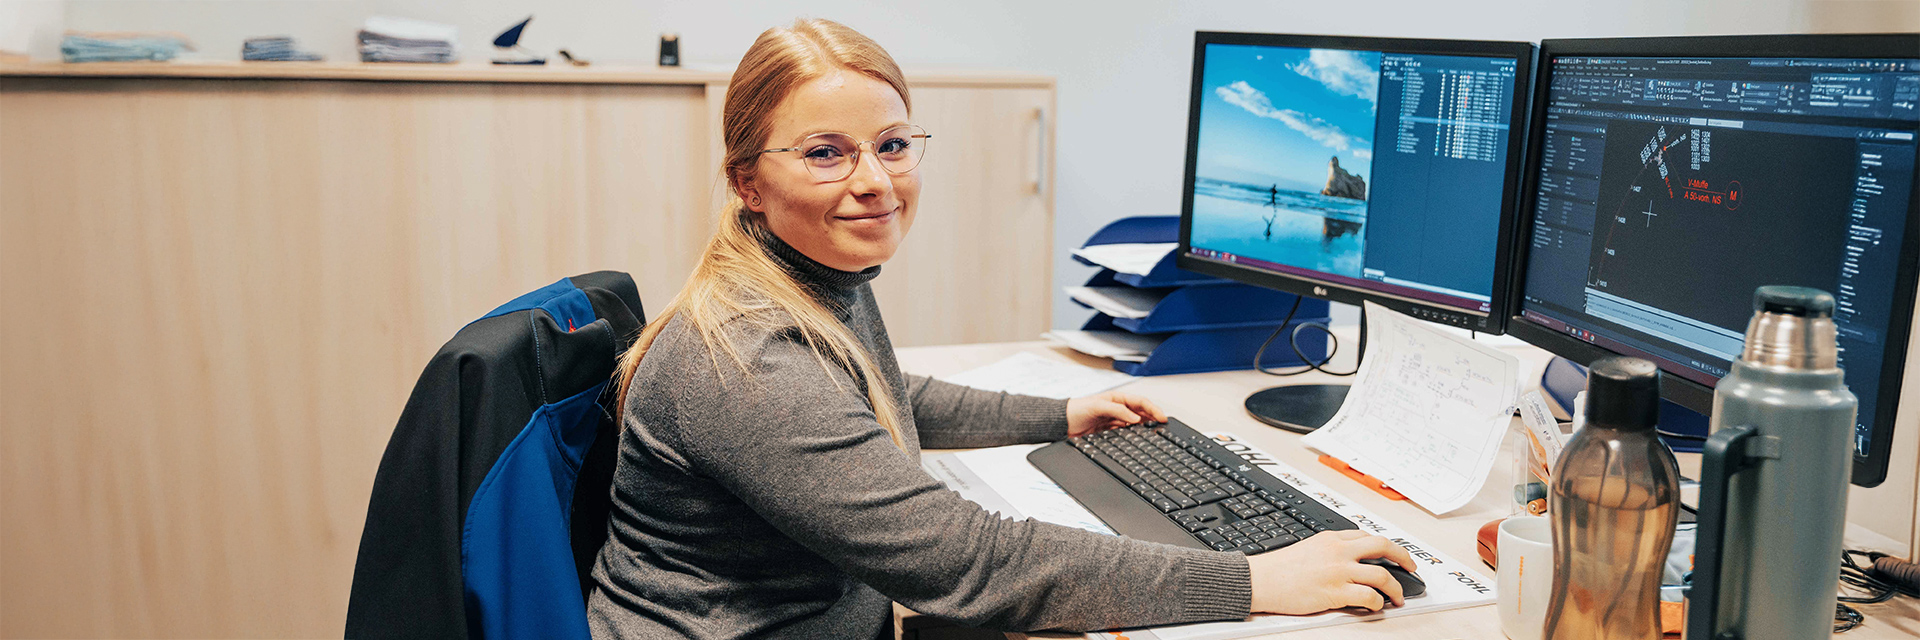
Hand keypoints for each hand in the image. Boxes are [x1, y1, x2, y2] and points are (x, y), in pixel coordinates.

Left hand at [1065, 391, 1167, 436]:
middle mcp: (1118, 409)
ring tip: (1154, 433)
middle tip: (1162, 426)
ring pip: (1135, 425)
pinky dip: (1134, 437)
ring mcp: (1115, 421)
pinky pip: (1126, 434)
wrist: (1063, 424)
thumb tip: (1135, 417)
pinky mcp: (1110, 433)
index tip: (1162, 416)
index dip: (1153, 409)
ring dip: (1145, 428)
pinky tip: (1139, 439)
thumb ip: (1117, 410)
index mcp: (1117, 398)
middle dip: (1153, 419)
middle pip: (1141, 414)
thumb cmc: (1076, 409)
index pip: (1140, 402)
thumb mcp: (1098, 406)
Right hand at [1247, 530, 1416, 614]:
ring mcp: (1339, 571)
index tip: (1393, 554)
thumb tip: (1349, 561)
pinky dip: (1377, 603)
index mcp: (1330, 538)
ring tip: (1398, 598)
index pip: (1366, 536)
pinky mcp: (1335, 592)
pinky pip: (1369, 597)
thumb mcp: (1307, 548)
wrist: (1259, 580)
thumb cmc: (1278, 569)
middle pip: (1383, 546)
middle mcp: (1338, 551)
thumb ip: (1329, 551)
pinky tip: (1375, 606)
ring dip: (1396, 589)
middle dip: (1403, 557)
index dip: (1385, 546)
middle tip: (1411, 567)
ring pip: (1382, 575)